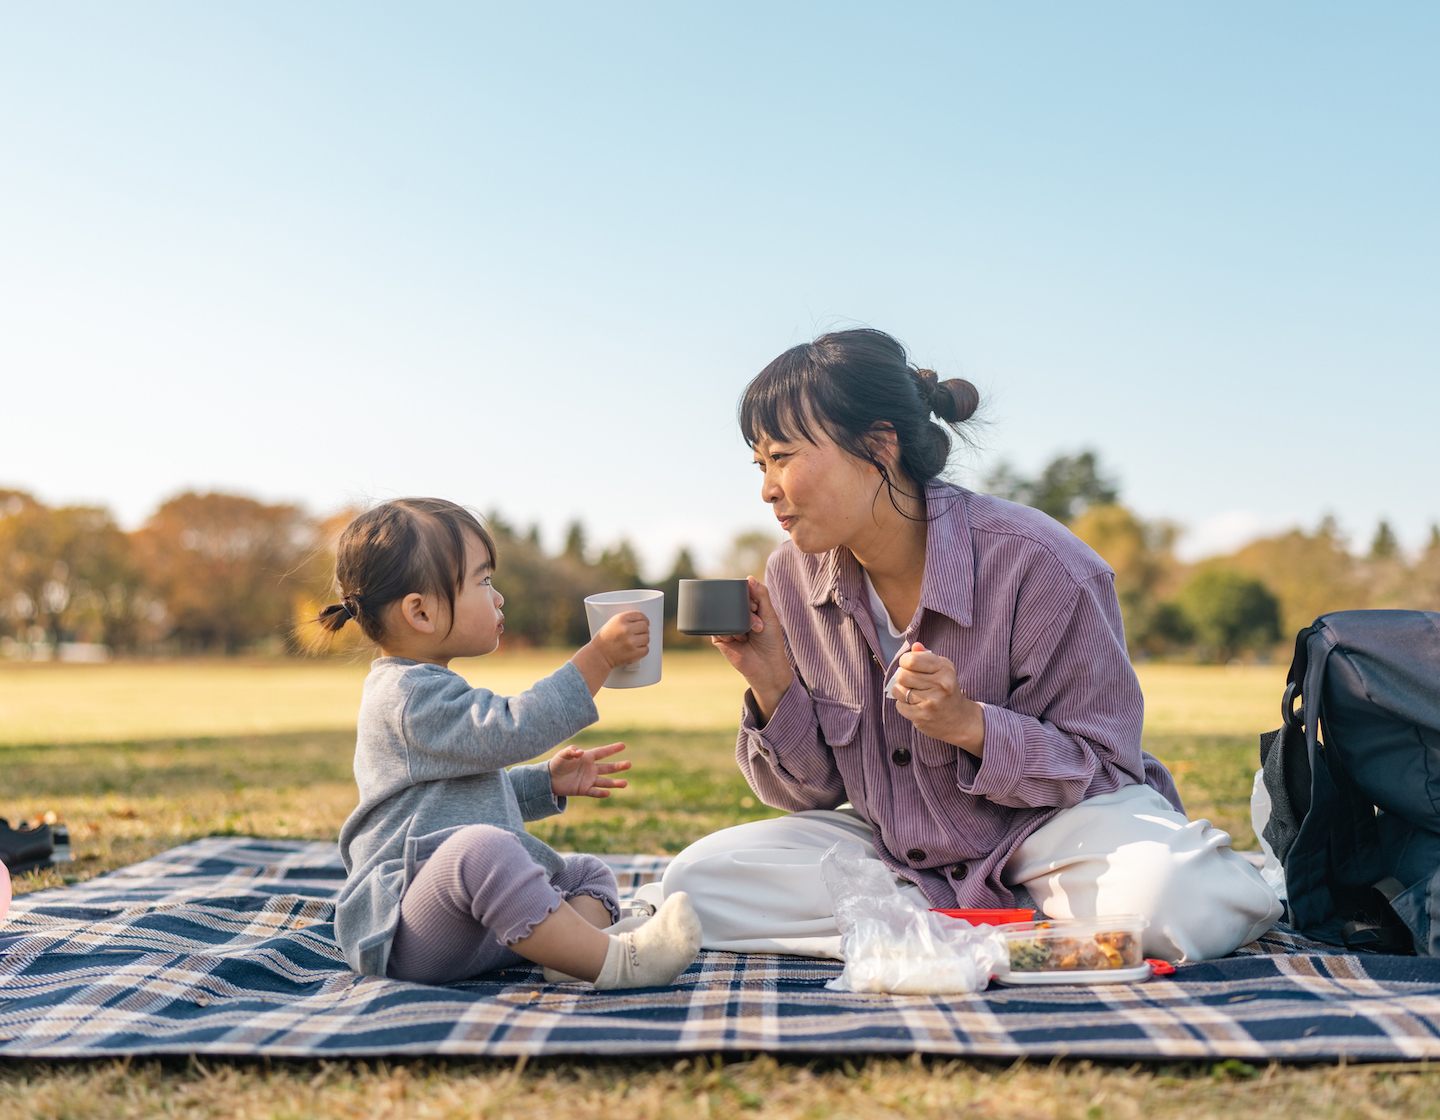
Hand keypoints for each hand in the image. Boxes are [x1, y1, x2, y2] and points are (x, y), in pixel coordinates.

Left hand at [549, 742, 630, 798]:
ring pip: (604, 781)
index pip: (602, 752)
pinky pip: (594, 792)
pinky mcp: (583, 789)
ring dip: (614, 783)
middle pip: (607, 768)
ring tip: (625, 783)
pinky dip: (600, 793)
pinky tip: (607, 793)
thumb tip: (581, 752)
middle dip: (618, 766)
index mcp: (587, 757)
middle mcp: (591, 769)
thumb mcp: (563, 755)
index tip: (623, 745)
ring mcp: (588, 780)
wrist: (549, 779)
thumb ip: (571, 751)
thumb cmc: (557, 763)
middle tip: (629, 764)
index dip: (612, 749)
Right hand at [570, 611, 650, 695]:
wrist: (598, 656)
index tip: (645, 622)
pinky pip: (646, 649)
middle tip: (638, 634)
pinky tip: (636, 649)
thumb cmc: (604, 640)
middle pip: (644, 626)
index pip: (639, 615)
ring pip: (647, 638)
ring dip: (643, 640)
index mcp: (620, 619)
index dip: (644, 619)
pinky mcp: (634, 653)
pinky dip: (642, 650)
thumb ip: (626, 620)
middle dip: (643, 630)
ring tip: (635, 642)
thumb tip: (644, 623)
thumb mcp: (612, 623)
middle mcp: (626, 629)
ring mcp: (631, 642)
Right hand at [712, 576, 792, 720]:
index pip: (742, 593)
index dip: (747, 596)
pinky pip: (717, 629)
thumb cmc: (771, 641)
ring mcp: (727, 627)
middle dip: (744, 610)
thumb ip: (761, 595)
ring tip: (749, 634)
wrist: (766, 665)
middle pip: (732, 602)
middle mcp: (736, 616)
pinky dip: (729, 633)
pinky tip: (740, 640)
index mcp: (748, 608)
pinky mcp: (719, 638)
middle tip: (756, 624)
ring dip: (738, 624)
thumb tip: (749, 577)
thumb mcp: (769, 615)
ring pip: (725, 615)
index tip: (756, 607)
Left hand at [892, 642, 985, 756]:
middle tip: (911, 682)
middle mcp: (940, 684)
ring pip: (898, 690)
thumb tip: (915, 646)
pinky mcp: (923, 715)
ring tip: (913, 694)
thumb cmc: (946, 690)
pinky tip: (915, 706)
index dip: (904, 662)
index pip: (911, 660)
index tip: (908, 666)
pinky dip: (903, 705)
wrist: (959, 719)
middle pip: (902, 675)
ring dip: (901, 692)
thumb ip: (926, 656)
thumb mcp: (942, 670)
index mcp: (945, 668)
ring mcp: (931, 701)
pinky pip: (899, 705)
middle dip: (902, 678)